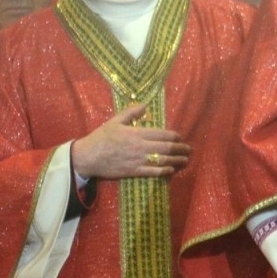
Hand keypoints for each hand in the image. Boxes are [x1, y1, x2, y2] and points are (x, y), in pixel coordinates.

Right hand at [69, 104, 188, 179]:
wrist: (87, 157)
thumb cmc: (101, 137)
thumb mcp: (115, 121)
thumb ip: (131, 112)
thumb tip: (145, 105)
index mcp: (137, 133)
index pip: (163, 134)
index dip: (175, 136)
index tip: (181, 137)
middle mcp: (140, 146)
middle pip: (167, 147)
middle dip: (181, 148)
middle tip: (189, 149)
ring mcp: (137, 160)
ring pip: (163, 160)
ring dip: (177, 160)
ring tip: (186, 160)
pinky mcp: (133, 172)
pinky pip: (152, 172)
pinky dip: (164, 171)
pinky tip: (172, 170)